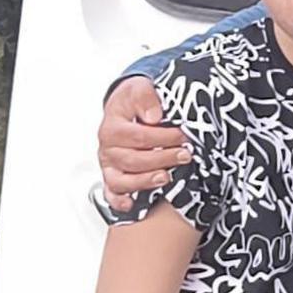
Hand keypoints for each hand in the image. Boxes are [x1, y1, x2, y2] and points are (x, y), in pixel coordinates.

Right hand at [99, 77, 188, 210]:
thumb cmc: (134, 101)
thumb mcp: (139, 89)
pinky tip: (131, 203)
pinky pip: (111, 193)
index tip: (182, 135)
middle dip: (162, 158)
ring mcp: (110, 165)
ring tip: (166, 177)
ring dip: (145, 181)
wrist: (126, 107)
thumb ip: (145, 97)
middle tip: (185, 155)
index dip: (162, 137)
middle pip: (133, 160)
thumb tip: (154, 115)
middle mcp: (108, 148)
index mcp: (112, 127)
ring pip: (122, 180)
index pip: (138, 136)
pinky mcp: (113, 177)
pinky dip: (119, 200)